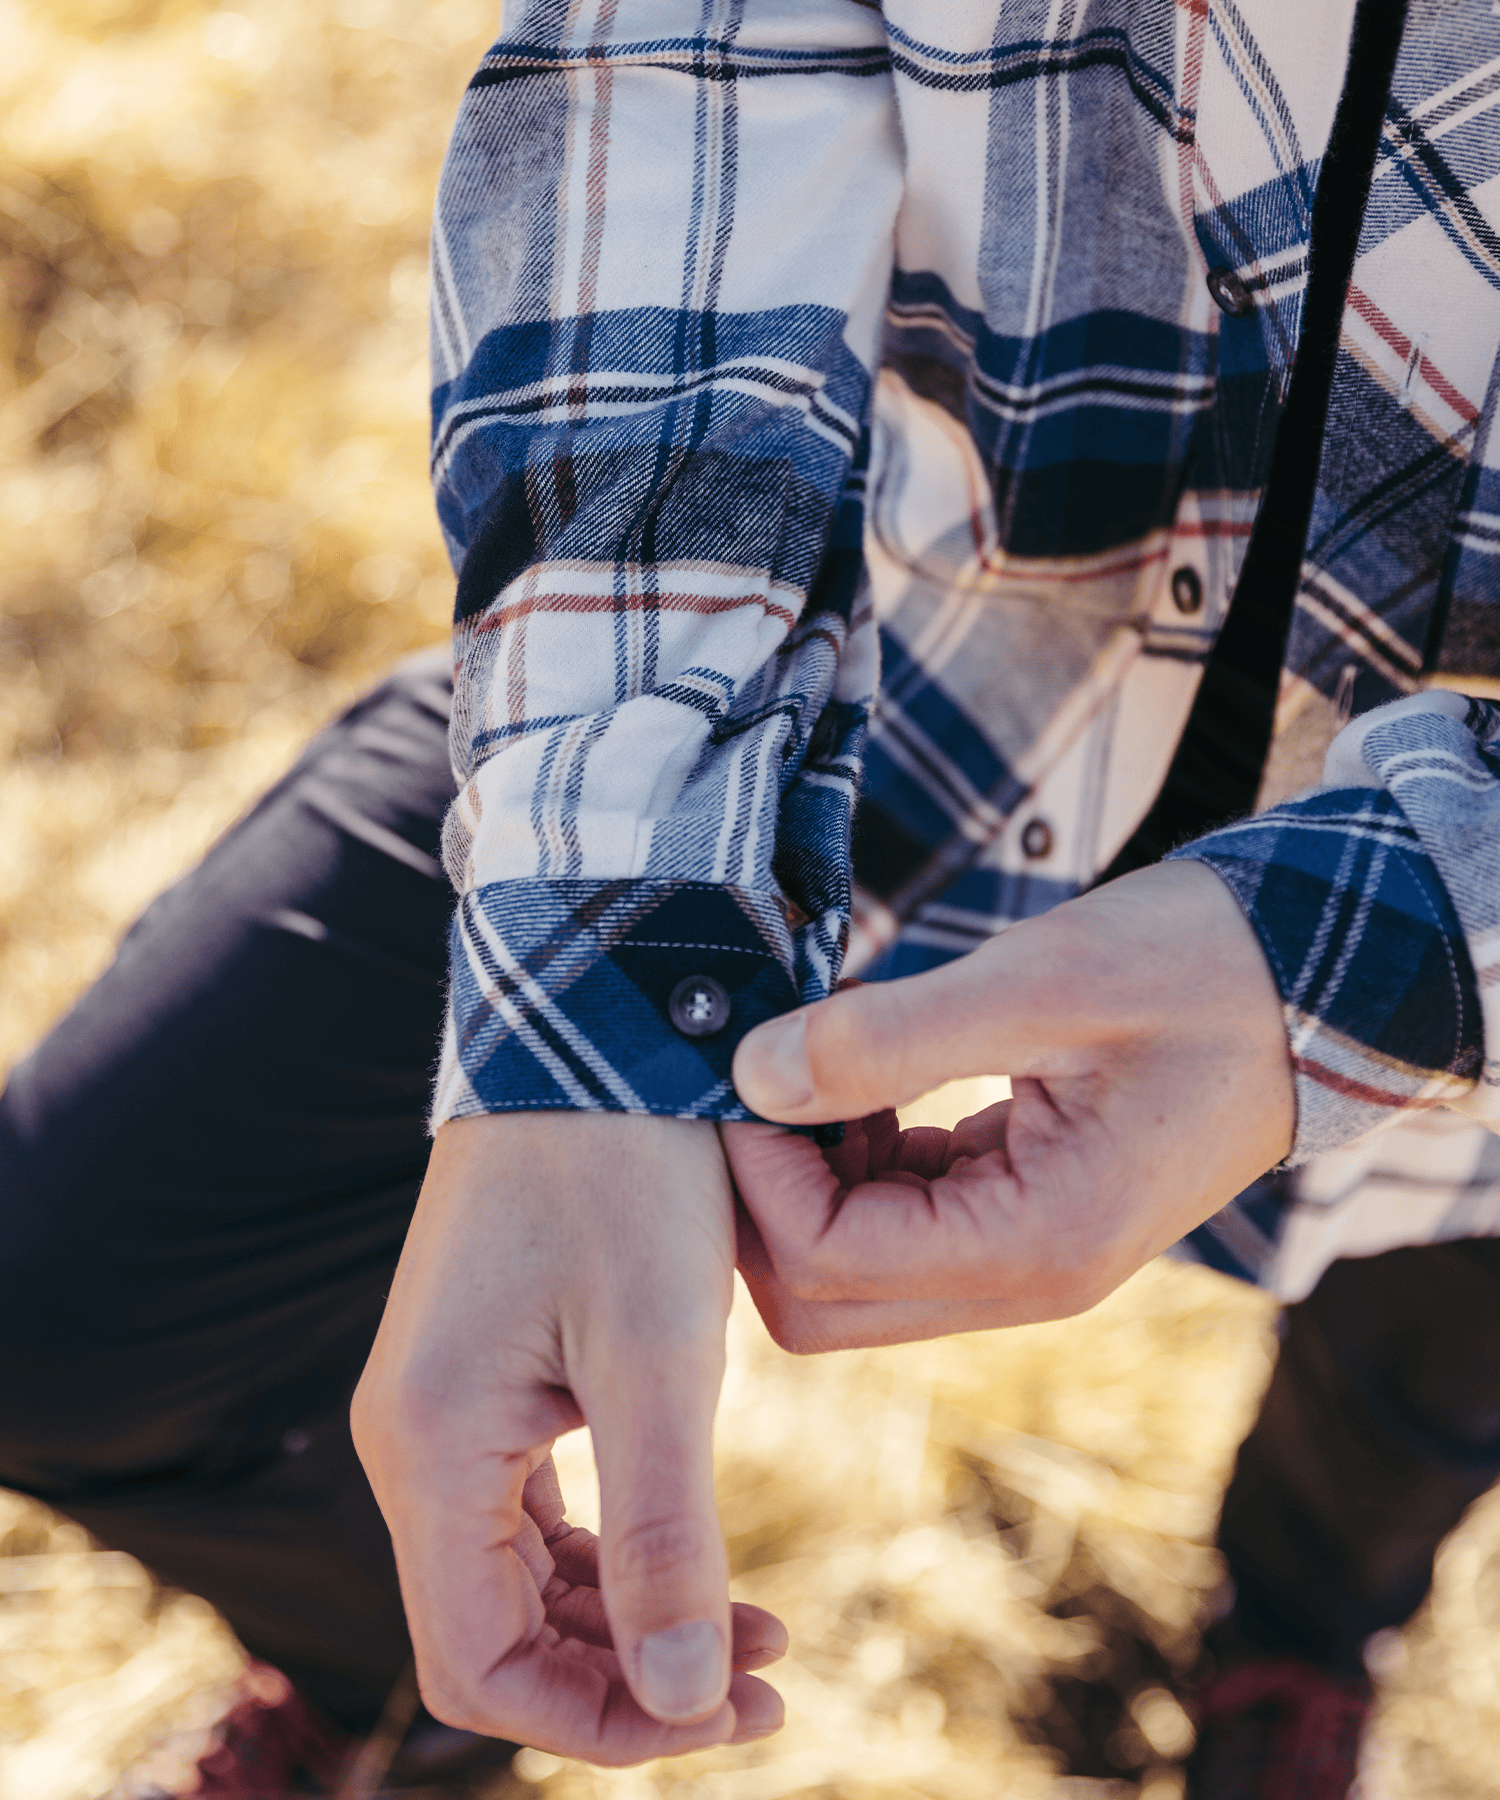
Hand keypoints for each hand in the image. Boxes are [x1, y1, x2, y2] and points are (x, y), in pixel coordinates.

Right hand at [351, 1113, 785, 1764]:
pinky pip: (530, 1504)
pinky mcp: (484, 1370)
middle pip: (495, 1629)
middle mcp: (414, 1439)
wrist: (593, 1029)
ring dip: (625, 1619)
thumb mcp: (659, 1358)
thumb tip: (682, 1702)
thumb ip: (662, 1537)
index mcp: (432, 1448)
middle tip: (762, 1678)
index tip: (725, 1713)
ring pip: (516, 1574)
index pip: (478, 1664)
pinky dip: (608, 1549)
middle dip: (627, 1678)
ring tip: (754, 1627)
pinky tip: (694, 1545)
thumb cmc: (626, 1174)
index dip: (600, 1721)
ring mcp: (443, 1402)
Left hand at [726, 861, 1293, 1350]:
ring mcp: (1025, 1256)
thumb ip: (889, 1037)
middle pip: (821, 1300)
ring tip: (818, 1055)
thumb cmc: (1196, 972)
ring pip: (851, 1267)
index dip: (755, 1175)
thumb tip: (751, 1073)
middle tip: (761, 1074)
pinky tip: (867, 1072)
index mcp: (1039, 1243)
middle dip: (763, 1197)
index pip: (824, 1262)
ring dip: (808, 1175)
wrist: (1311, 989)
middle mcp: (1027, 1278)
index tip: (743, 1064)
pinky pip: (900, 1222)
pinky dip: (856, 1158)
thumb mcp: (1042, 983)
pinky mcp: (1021, 1216)